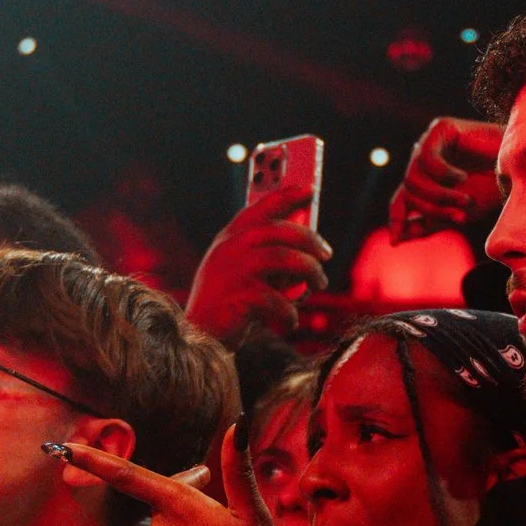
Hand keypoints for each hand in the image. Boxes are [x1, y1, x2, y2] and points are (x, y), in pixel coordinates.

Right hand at [185, 181, 332, 342]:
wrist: (198, 337)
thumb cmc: (227, 303)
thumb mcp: (243, 272)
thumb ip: (267, 256)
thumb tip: (308, 247)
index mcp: (229, 238)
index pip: (260, 208)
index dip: (286, 196)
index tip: (310, 189)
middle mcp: (229, 248)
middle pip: (279, 230)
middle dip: (310, 239)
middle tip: (327, 254)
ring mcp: (232, 271)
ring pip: (284, 258)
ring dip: (310, 271)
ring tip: (320, 284)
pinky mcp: (237, 297)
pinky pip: (276, 298)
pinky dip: (289, 311)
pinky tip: (290, 320)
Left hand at [388, 116, 503, 239]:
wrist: (522, 169)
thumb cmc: (493, 190)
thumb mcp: (458, 214)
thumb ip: (429, 223)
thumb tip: (396, 238)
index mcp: (427, 179)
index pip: (402, 199)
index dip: (397, 218)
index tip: (396, 241)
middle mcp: (424, 160)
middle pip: (408, 191)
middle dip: (433, 209)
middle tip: (461, 218)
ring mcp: (431, 142)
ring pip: (413, 177)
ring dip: (440, 196)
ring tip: (466, 201)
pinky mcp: (440, 128)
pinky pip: (426, 158)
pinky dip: (444, 174)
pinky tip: (463, 177)